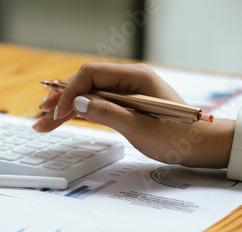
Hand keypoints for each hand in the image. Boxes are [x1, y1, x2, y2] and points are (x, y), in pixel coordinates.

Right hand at [33, 63, 234, 167]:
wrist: (200, 147)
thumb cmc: (178, 138)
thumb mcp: (141, 128)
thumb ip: (108, 113)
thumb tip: (78, 103)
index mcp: (135, 77)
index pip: (91, 74)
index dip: (69, 91)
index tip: (57, 112)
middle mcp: (128, 80)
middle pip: (85, 83)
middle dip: (61, 99)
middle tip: (41, 117)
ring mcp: (125, 92)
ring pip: (87, 95)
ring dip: (65, 107)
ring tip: (44, 122)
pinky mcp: (123, 105)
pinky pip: (96, 105)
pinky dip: (78, 113)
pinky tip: (63, 119)